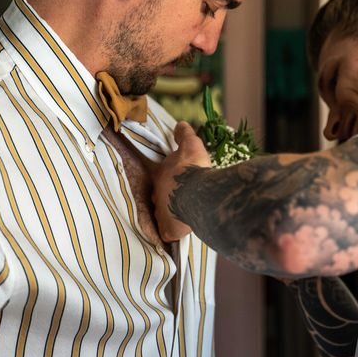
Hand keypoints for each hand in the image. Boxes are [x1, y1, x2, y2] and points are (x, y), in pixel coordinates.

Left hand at [152, 121, 210, 241]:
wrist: (200, 193)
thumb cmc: (194, 168)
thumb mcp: (191, 145)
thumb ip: (184, 135)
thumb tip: (180, 123)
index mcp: (160, 176)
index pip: (160, 179)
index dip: (170, 181)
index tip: (179, 182)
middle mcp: (156, 196)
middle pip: (160, 198)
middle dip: (169, 198)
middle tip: (184, 198)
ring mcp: (161, 213)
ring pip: (163, 215)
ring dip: (172, 214)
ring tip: (186, 214)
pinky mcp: (169, 230)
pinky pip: (169, 233)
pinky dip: (174, 232)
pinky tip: (183, 231)